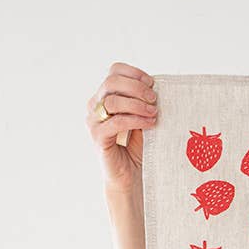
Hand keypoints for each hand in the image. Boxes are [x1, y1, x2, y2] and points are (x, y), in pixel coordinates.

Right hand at [86, 62, 157, 191]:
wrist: (129, 176)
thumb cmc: (136, 148)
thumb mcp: (141, 118)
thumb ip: (142, 102)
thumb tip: (154, 86)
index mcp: (104, 96)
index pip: (114, 72)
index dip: (133, 73)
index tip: (151, 83)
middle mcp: (95, 106)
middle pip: (112, 82)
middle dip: (136, 87)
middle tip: (154, 99)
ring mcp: (93, 121)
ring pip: (112, 100)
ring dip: (137, 104)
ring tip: (154, 113)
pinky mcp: (98, 137)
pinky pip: (116, 122)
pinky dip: (135, 120)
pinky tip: (150, 124)